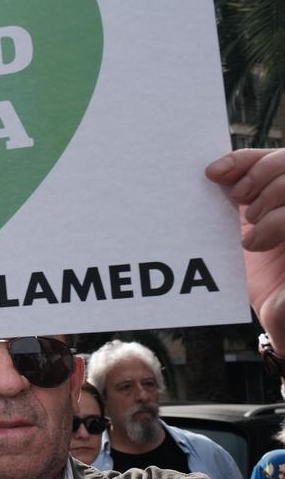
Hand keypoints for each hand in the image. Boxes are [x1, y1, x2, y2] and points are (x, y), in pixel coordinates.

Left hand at [206, 149, 284, 348]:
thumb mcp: (236, 238)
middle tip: (237, 198)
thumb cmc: (258, 280)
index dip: (243, 160)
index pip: (269, 158)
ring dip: (269, 197)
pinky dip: (275, 223)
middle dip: (259, 174)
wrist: (281, 319)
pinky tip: (254, 243)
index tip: (211, 173)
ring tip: (250, 224)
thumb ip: (225, 209)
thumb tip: (202, 180)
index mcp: (279, 197)